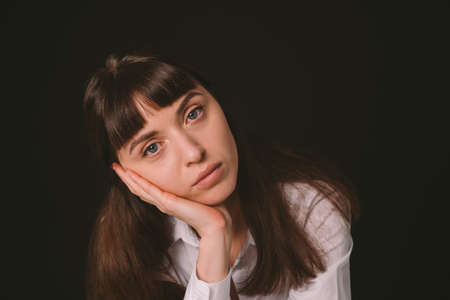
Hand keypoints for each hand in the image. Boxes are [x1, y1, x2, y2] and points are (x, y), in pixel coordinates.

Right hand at [112, 162, 233, 282]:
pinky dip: (138, 182)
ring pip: (140, 189)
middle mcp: (163, 202)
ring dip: (128, 178)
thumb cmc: (211, 210)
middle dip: (126, 177)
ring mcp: (164, 203)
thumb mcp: (198, 194)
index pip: (147, 188)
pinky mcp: (168, 203)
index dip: (135, 179)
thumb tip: (198, 175)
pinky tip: (130, 174)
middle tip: (115, 165)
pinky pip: (149, 190)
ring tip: (117, 167)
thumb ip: (192, 187)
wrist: (216, 224)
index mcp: (168, 201)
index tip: (126, 167)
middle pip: (139, 188)